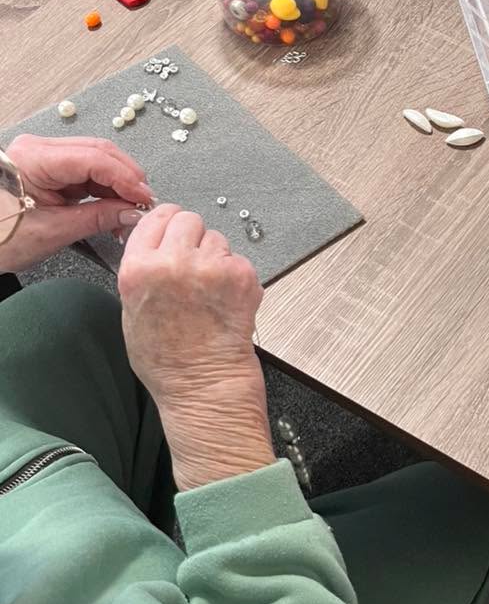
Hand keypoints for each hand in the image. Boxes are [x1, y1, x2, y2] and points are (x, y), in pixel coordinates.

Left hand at [0, 134, 153, 271]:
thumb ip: (99, 218)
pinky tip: (116, 205)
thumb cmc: (0, 239)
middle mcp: (38, 149)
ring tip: (130, 209)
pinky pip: (87, 171)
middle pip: (98, 152)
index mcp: (33, 158)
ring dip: (118, 183)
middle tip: (143, 203)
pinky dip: (105, 188)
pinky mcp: (51, 168)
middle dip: (126, 178)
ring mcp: (45, 157)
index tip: (144, 198)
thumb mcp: (53, 232)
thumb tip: (133, 212)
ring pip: (97, 160)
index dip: (125, 178)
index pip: (93, 158)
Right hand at [118, 204, 274, 491]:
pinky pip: (237, 259)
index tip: (171, 229)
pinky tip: (224, 300)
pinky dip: (234, 275)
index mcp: (139, 269)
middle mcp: (174, 262)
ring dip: (214, 256)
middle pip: (188, 219)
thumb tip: (152, 240)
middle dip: (191, 237)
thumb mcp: (132, 310)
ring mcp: (211, 267)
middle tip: (193, 263)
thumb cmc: (167, 359)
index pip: (156, 217)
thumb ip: (141, 269)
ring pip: (216, 238)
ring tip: (208, 291)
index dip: (166, 222)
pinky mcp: (241, 275)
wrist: (204, 386)